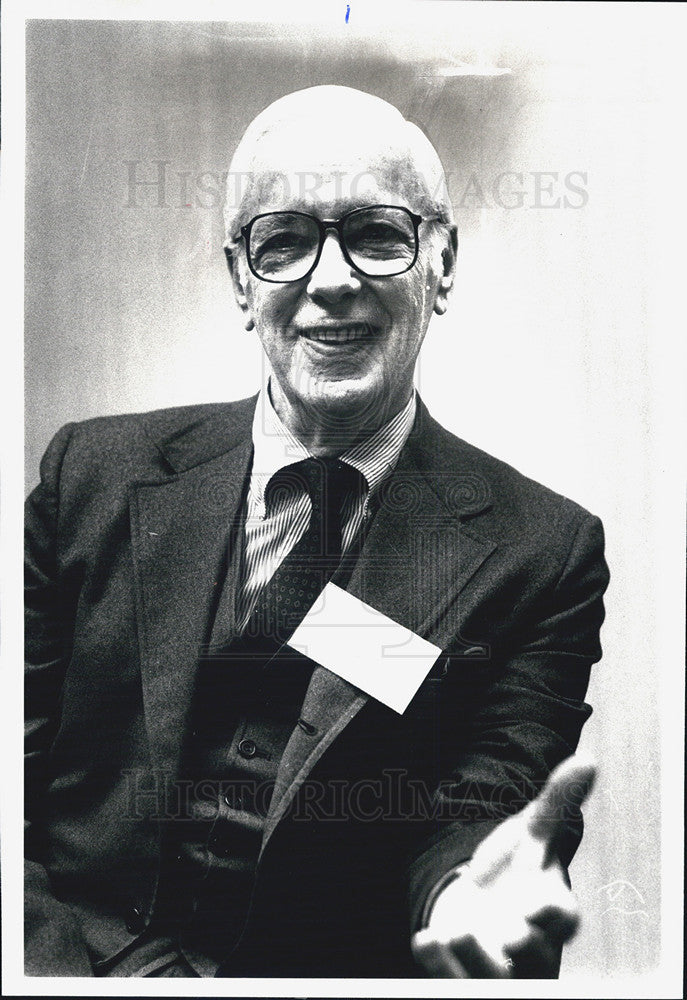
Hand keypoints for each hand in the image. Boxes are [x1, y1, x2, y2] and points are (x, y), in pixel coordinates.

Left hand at [411, 755, 594, 977]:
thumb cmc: (518, 868)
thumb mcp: (531, 831)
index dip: (556, 915)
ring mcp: (497, 964)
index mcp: (551, 909)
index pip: (564, 919)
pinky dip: (440, 966)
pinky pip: (453, 982)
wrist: (483, 898)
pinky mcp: (463, 973)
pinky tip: (425, 940)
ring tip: (458, 931)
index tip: (543, 904)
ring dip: (478, 961)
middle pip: (537, 959)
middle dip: (526, 949)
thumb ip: (557, 800)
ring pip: (495, 979)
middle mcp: (531, 945)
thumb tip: (586, 759)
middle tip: (512, 936)